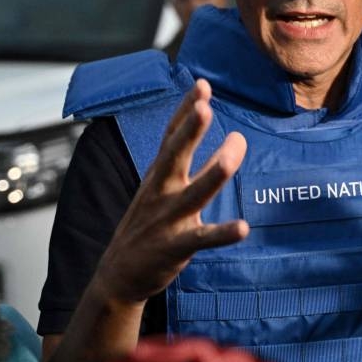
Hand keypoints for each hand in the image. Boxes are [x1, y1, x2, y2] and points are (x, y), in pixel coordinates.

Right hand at [94, 79, 248, 303]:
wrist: (117, 276)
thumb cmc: (148, 226)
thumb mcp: (166, 189)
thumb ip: (198, 164)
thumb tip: (231, 138)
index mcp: (159, 175)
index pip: (171, 136)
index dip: (185, 111)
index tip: (202, 85)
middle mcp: (161, 191)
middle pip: (175, 156)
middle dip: (189, 131)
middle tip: (205, 106)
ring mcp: (166, 219)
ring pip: (193, 193)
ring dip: (214, 172)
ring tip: (236, 147)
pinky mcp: (174, 247)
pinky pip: (202, 239)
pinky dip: (222, 233)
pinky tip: (243, 227)